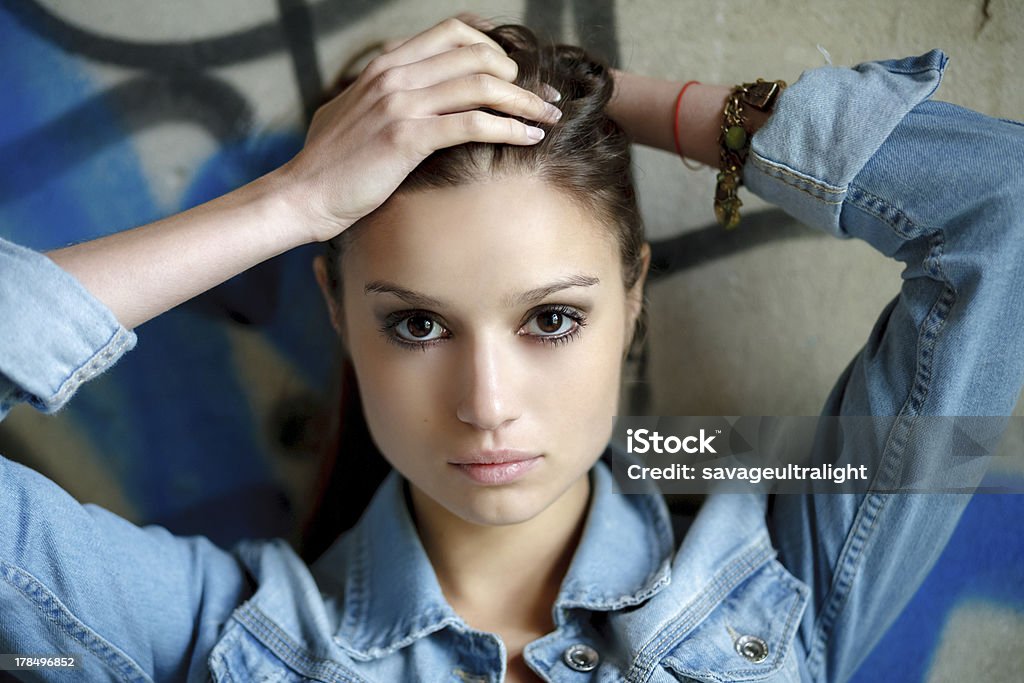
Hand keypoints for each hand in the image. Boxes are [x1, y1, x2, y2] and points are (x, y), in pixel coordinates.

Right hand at [279, 17, 561, 242]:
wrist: (301, 195)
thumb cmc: (331, 164)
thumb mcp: (354, 113)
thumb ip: (383, 96)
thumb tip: (411, 97)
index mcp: (385, 65)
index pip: (452, 32)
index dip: (494, 45)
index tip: (518, 70)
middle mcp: (394, 74)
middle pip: (476, 54)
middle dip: (520, 74)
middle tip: (543, 98)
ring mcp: (400, 103)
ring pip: (481, 85)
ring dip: (525, 101)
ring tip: (548, 118)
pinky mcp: (407, 137)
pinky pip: (473, 123)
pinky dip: (509, 129)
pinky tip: (529, 139)